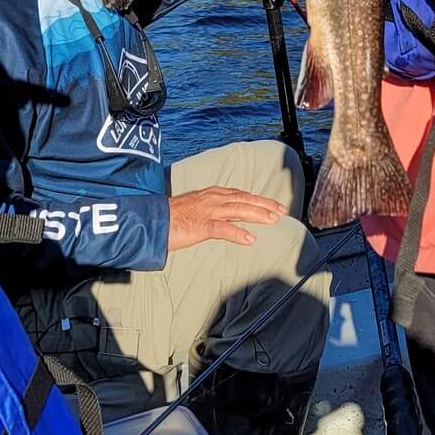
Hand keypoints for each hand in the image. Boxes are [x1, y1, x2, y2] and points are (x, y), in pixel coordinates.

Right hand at [168, 187, 284, 250]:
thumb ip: (212, 211)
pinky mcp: (199, 225)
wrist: (151, 220)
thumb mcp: (196, 209)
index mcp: (211, 194)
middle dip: (264, 204)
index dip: (259, 199)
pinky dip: (237, 233)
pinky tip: (250, 239)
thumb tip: (227, 219)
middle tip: (282, 211)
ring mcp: (206, 211)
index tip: (275, 205)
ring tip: (273, 220)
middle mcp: (212, 199)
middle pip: (244, 199)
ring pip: (237, 210)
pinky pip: (221, 229)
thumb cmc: (171, 217)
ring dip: (257, 214)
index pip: (241, 195)